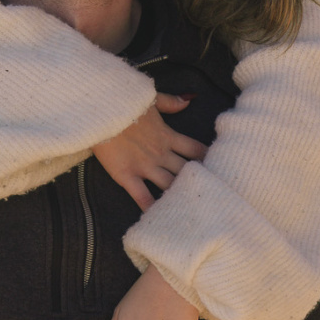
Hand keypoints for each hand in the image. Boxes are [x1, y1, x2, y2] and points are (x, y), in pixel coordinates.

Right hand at [92, 97, 207, 212]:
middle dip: (199, 181)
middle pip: (186, 171)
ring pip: (169, 185)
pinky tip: (160, 220)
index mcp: (168, 135)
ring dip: (179, 196)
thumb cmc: (124, 102)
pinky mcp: (127, 175)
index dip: (208, 159)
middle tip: (211, 194)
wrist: (100, 109)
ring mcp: (144, 166)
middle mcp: (160, 154)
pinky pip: (142, 195)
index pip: (195, 149)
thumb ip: (171, 102)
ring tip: (192, 211)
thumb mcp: (151, 98)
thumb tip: (189, 99)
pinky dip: (151, 208)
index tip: (218, 168)